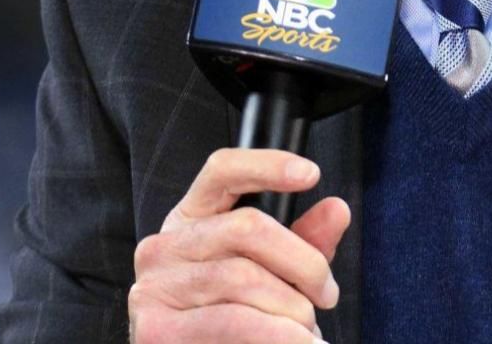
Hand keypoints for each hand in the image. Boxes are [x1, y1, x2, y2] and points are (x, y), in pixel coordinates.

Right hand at [129, 148, 349, 342]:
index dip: (266, 164)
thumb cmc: (231, 326)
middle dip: (304, 263)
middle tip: (325, 295)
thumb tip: (336, 210)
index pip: (221, 171)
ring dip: (292, 310)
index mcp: (188, 223)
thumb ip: (299, 245)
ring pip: (245, 278)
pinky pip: (235, 321)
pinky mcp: (158, 329)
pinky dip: (278, 336)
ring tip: (305, 331)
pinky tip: (296, 343)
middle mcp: (163, 247)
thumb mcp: (267, 277)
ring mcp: (156, 288)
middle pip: (248, 227)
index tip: (310, 174)